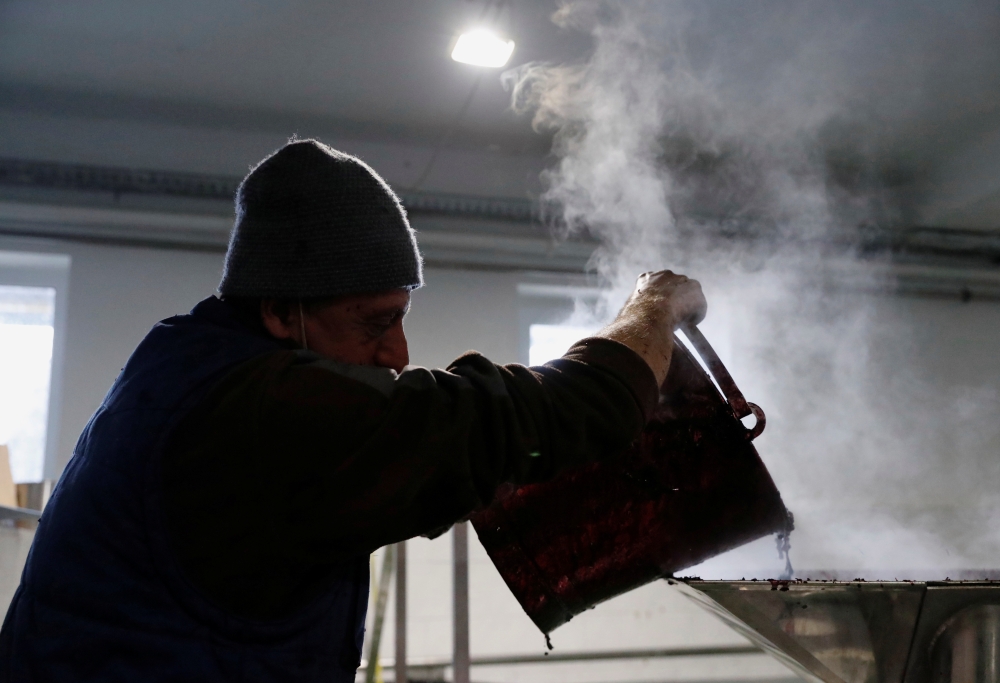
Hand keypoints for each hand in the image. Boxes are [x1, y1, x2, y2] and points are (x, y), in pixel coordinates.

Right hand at [595, 270, 707, 386]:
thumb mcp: (627, 317)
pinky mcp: (695, 289)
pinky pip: (698, 307)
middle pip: (675, 288)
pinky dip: (695, 317)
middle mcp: (663, 275)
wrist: (650, 314)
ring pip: (688, 297)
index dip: (656, 297)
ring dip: (686, 310)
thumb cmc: (634, 320)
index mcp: (645, 279)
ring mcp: (680, 281)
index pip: (652, 282)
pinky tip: (688, 325)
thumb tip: (615, 338)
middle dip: (676, 301)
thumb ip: (631, 318)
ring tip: (681, 324)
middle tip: (674, 318)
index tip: (657, 309)